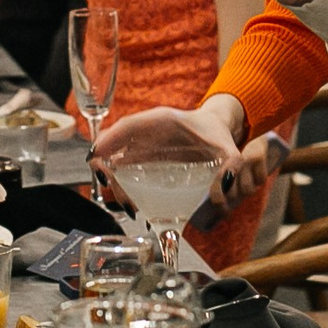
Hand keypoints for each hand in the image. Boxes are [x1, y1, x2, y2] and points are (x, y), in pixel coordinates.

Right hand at [92, 98, 249, 207]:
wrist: (216, 132)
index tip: (96, 156)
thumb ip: (231, 168)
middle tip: (120, 197)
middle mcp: (148, 132)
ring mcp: (143, 146)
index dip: (109, 139)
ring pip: (115, 160)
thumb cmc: (218, 137)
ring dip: (114, 182)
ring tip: (130, 206)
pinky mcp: (144, 160)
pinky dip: (121, 186)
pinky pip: (124, 170)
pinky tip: (133, 205)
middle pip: (115, 146)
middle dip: (108, 171)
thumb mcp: (230, 150)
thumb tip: (221, 194)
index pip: (130, 125)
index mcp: (164, 121)